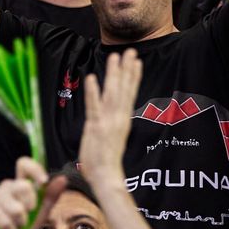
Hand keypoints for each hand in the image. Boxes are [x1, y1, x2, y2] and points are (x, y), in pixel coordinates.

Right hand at [0, 157, 62, 228]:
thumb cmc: (20, 226)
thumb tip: (63, 179)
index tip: (43, 182)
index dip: (34, 169)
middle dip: (31, 204)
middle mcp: (7, 187)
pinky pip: (5, 220)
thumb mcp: (40, 213)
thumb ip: (50, 197)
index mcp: (20, 184)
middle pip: (23, 186)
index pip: (24, 164)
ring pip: (15, 208)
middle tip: (29, 214)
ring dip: (21, 222)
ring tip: (18, 227)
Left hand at [77, 50, 143, 179]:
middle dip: (126, 69)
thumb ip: (112, 124)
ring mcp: (107, 122)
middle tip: (130, 51)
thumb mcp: (112, 138)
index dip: (132, 76)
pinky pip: (94, 107)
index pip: (129, 93)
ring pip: (112, 94)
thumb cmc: (105, 161)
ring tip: (115, 57)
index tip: (136, 62)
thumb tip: (113, 116)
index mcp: (122, 120)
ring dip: (113, 75)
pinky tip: (92, 78)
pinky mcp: (96, 127)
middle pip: (123, 89)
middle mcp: (118, 118)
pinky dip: (93, 93)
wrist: (105, 177)